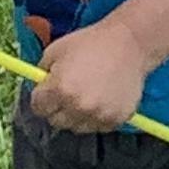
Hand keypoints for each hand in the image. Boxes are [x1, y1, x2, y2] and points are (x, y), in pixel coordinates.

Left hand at [32, 11, 154, 134]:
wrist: (130, 44)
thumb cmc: (92, 42)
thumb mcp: (57, 49)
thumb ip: (42, 72)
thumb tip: (39, 87)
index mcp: (59, 89)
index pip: (38, 108)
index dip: (42, 97)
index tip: (48, 91)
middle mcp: (77, 106)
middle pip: (56, 120)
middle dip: (58, 107)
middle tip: (68, 92)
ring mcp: (98, 115)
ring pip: (77, 126)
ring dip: (77, 114)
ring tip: (88, 94)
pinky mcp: (115, 119)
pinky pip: (98, 126)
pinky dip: (97, 116)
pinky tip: (103, 97)